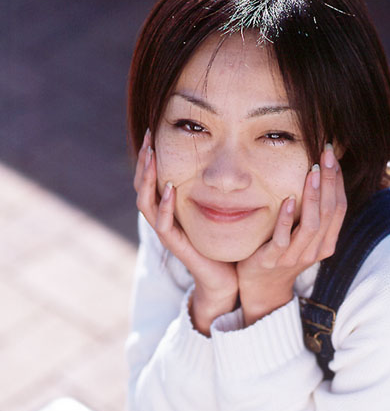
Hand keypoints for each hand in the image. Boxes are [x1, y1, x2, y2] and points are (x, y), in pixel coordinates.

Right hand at [134, 130, 237, 334]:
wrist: (226, 278)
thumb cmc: (223, 242)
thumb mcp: (218, 208)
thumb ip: (213, 187)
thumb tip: (224, 157)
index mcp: (170, 207)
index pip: (152, 177)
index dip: (149, 157)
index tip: (153, 132)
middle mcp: (164, 218)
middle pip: (142, 186)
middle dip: (144, 161)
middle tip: (148, 138)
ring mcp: (168, 232)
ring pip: (146, 203)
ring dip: (147, 179)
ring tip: (151, 157)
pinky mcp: (176, 245)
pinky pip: (163, 225)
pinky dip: (164, 207)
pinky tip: (168, 190)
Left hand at [237, 144, 346, 325]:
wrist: (259, 286)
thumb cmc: (280, 254)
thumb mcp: (301, 235)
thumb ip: (312, 214)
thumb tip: (318, 176)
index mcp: (325, 244)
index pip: (339, 209)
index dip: (338, 182)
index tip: (333, 157)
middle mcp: (314, 251)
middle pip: (329, 212)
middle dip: (330, 181)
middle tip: (326, 154)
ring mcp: (294, 257)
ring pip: (312, 225)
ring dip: (313, 196)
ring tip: (312, 172)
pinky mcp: (273, 260)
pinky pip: (283, 239)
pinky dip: (287, 219)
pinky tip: (288, 200)